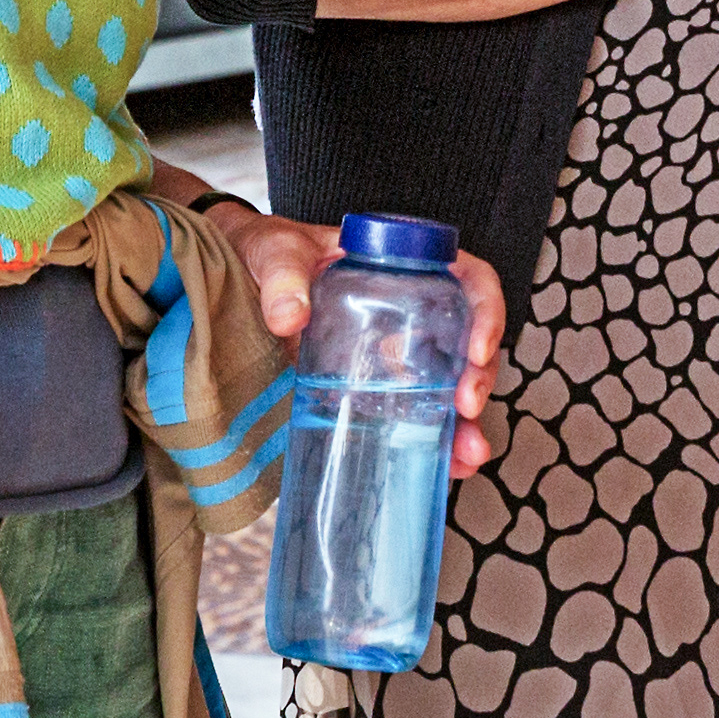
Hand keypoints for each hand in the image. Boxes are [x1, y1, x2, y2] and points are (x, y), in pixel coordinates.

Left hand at [197, 198, 512, 470]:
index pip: (470, 279)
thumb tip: (290, 318)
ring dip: (463, 424)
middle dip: (478, 379)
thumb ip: (283, 274)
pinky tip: (439, 467)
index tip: (475, 350)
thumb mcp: (275, 249)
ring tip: (466, 457)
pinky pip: (411, 414)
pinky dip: (429, 442)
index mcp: (404, 265)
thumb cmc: (266, 250)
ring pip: (448, 386)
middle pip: (468, 342)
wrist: (230, 275)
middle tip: (465, 408)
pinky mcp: (371, 386)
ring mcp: (394, 351)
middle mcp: (411, 310)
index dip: (488, 312)